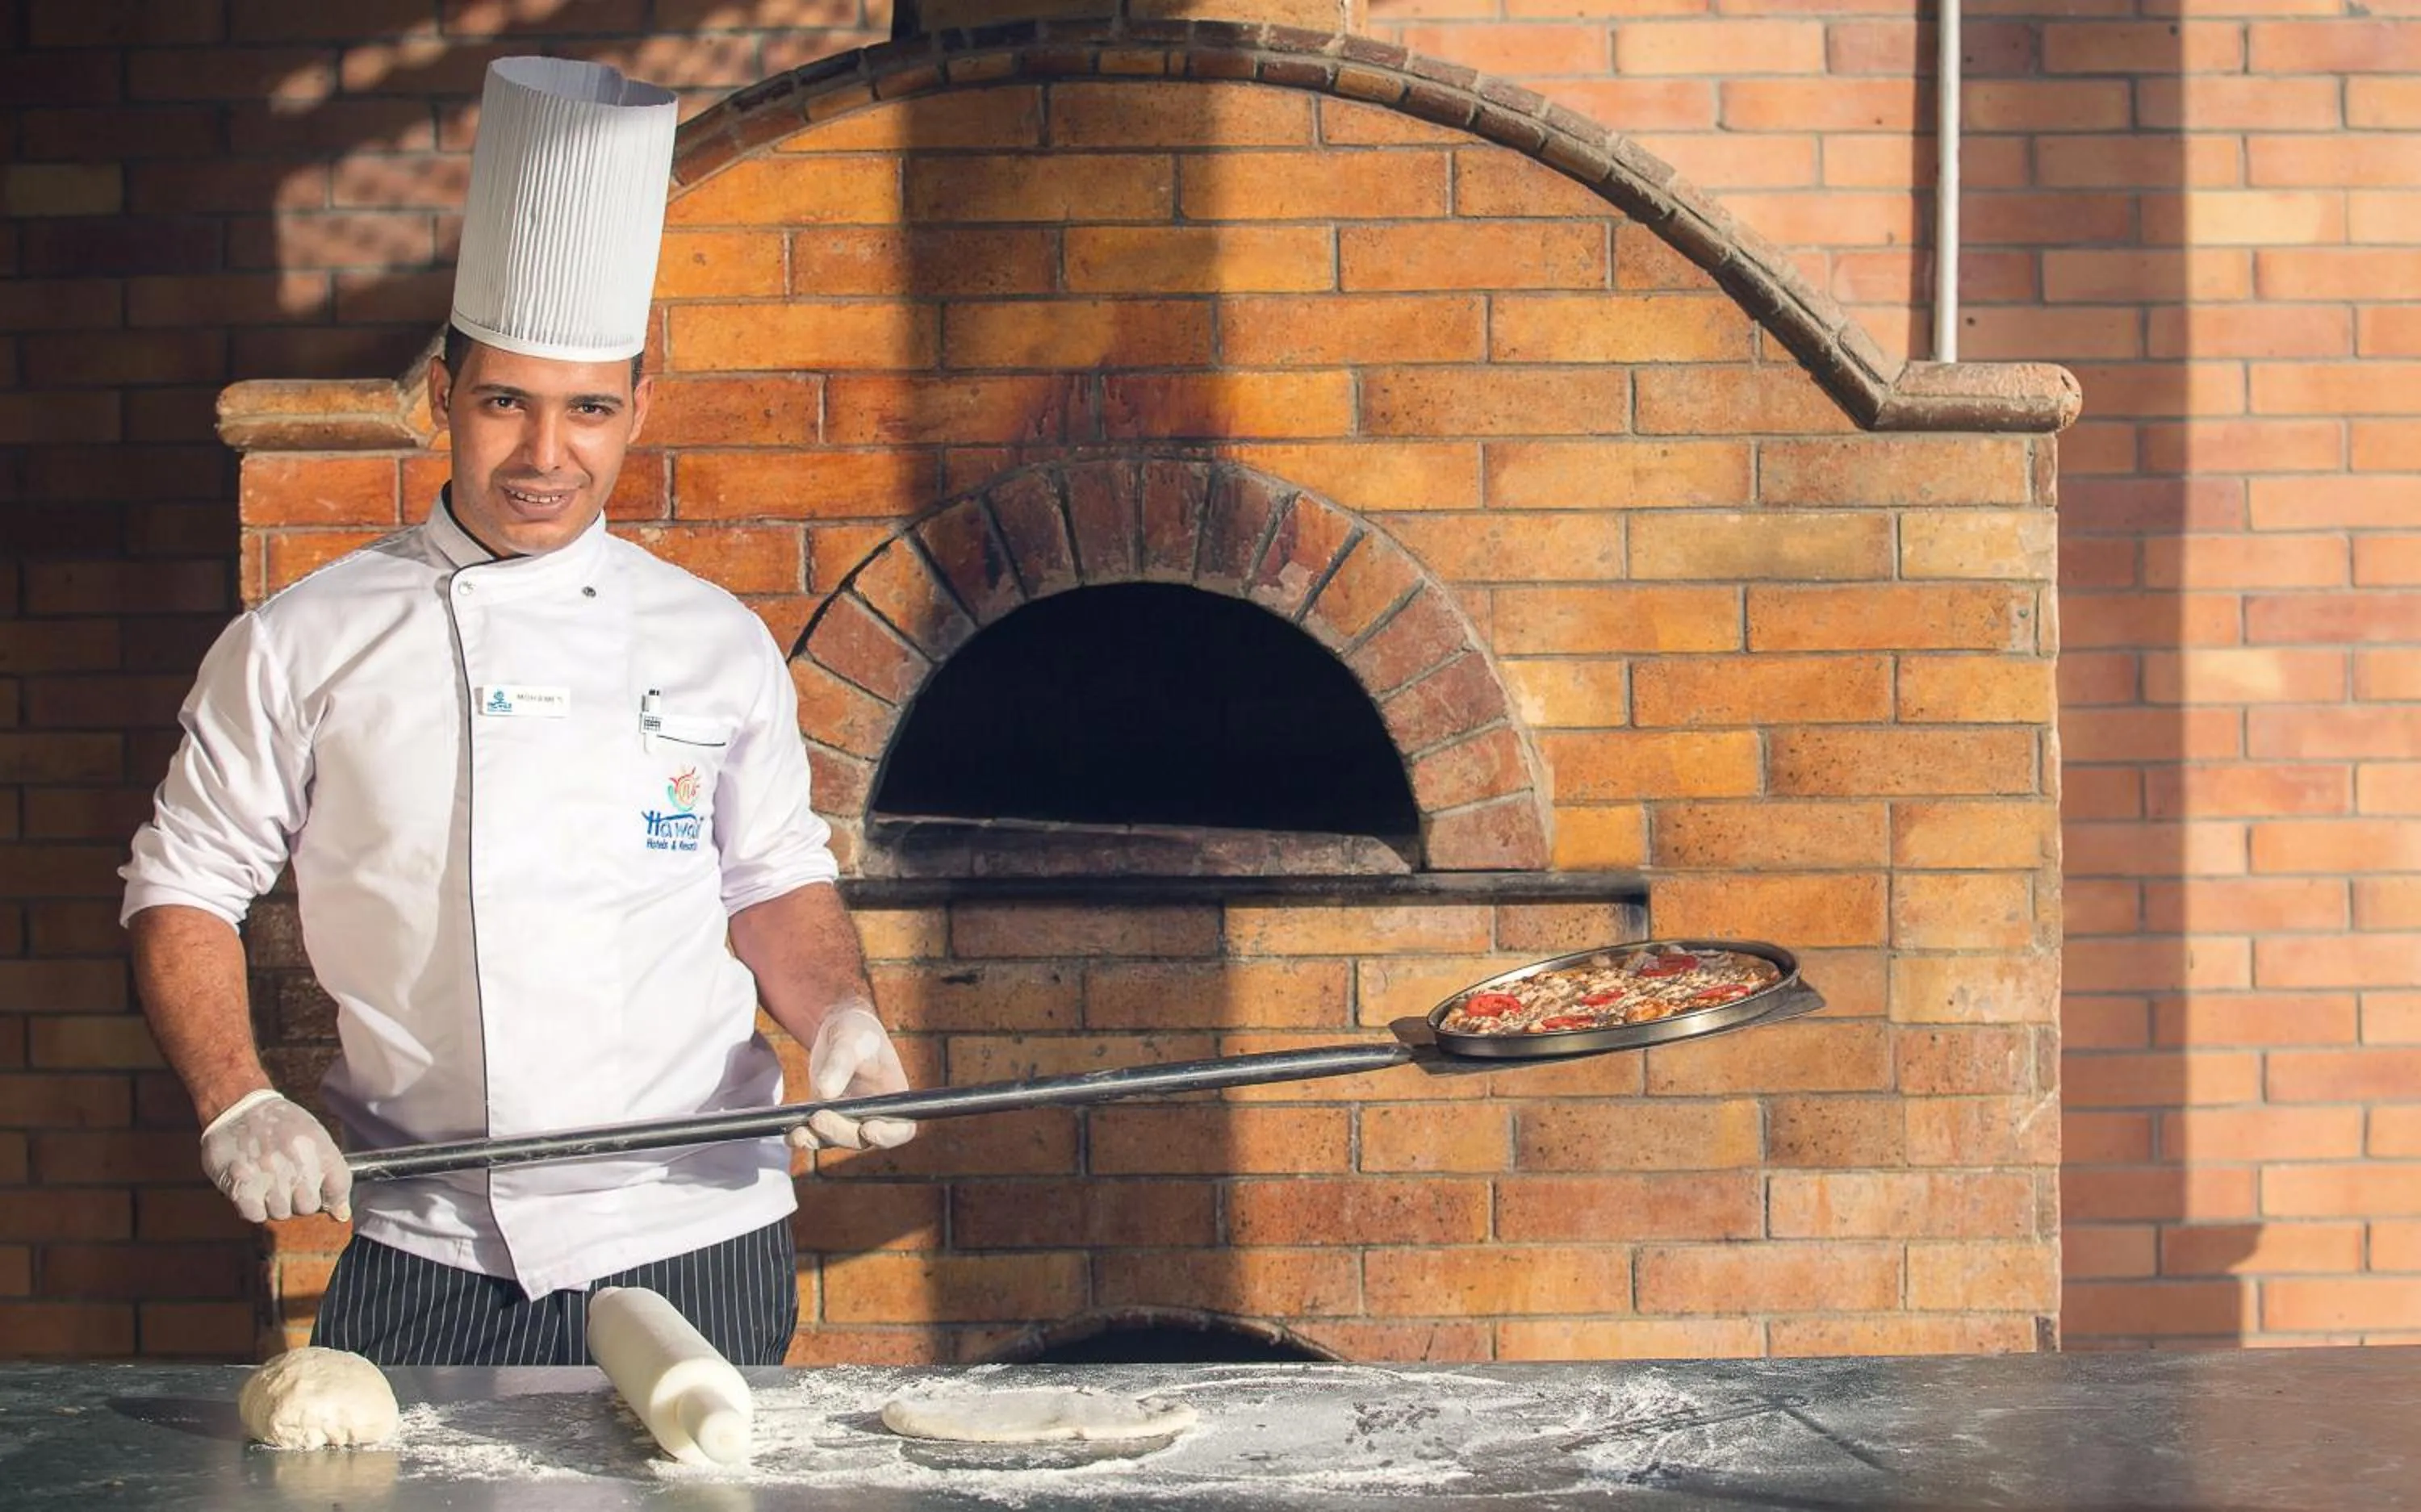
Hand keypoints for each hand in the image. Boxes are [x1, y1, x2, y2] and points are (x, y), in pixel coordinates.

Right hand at [200, 1089, 351, 1222]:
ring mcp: (268, 1175)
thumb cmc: (279, 1123)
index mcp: (318, 1147)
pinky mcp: (241, 1186)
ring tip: (266, 1182)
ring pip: (281, 1213)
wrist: (238, 1107)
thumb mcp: (312, 1135)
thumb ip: (331, 1172)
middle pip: (308, 1207)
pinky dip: (254, 1208)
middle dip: (299, 1201)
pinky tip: (251, 1189)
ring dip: (274, 1204)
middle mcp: (296, 1163)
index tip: (325, 1197)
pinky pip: (256, 1215)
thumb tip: (342, 1214)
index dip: (333, 1198)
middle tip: (287, 1183)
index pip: (339, 1187)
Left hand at [784, 1005, 915, 1152]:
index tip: (868, 1128)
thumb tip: (824, 1093)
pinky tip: (790, 1132)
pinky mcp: (828, 1119)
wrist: (840, 1032)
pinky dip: (803, 1136)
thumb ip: (839, 1064)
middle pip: (862, 1139)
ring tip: (798, 1132)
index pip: (901, 1129)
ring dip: (817, 1139)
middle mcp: (875, 1115)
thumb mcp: (850, 1041)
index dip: (887, 1136)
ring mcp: (850, 1121)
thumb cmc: (856, 1033)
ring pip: (836, 1141)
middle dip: (840, 1132)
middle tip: (818, 1117)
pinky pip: (816, 1135)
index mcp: (893, 1098)